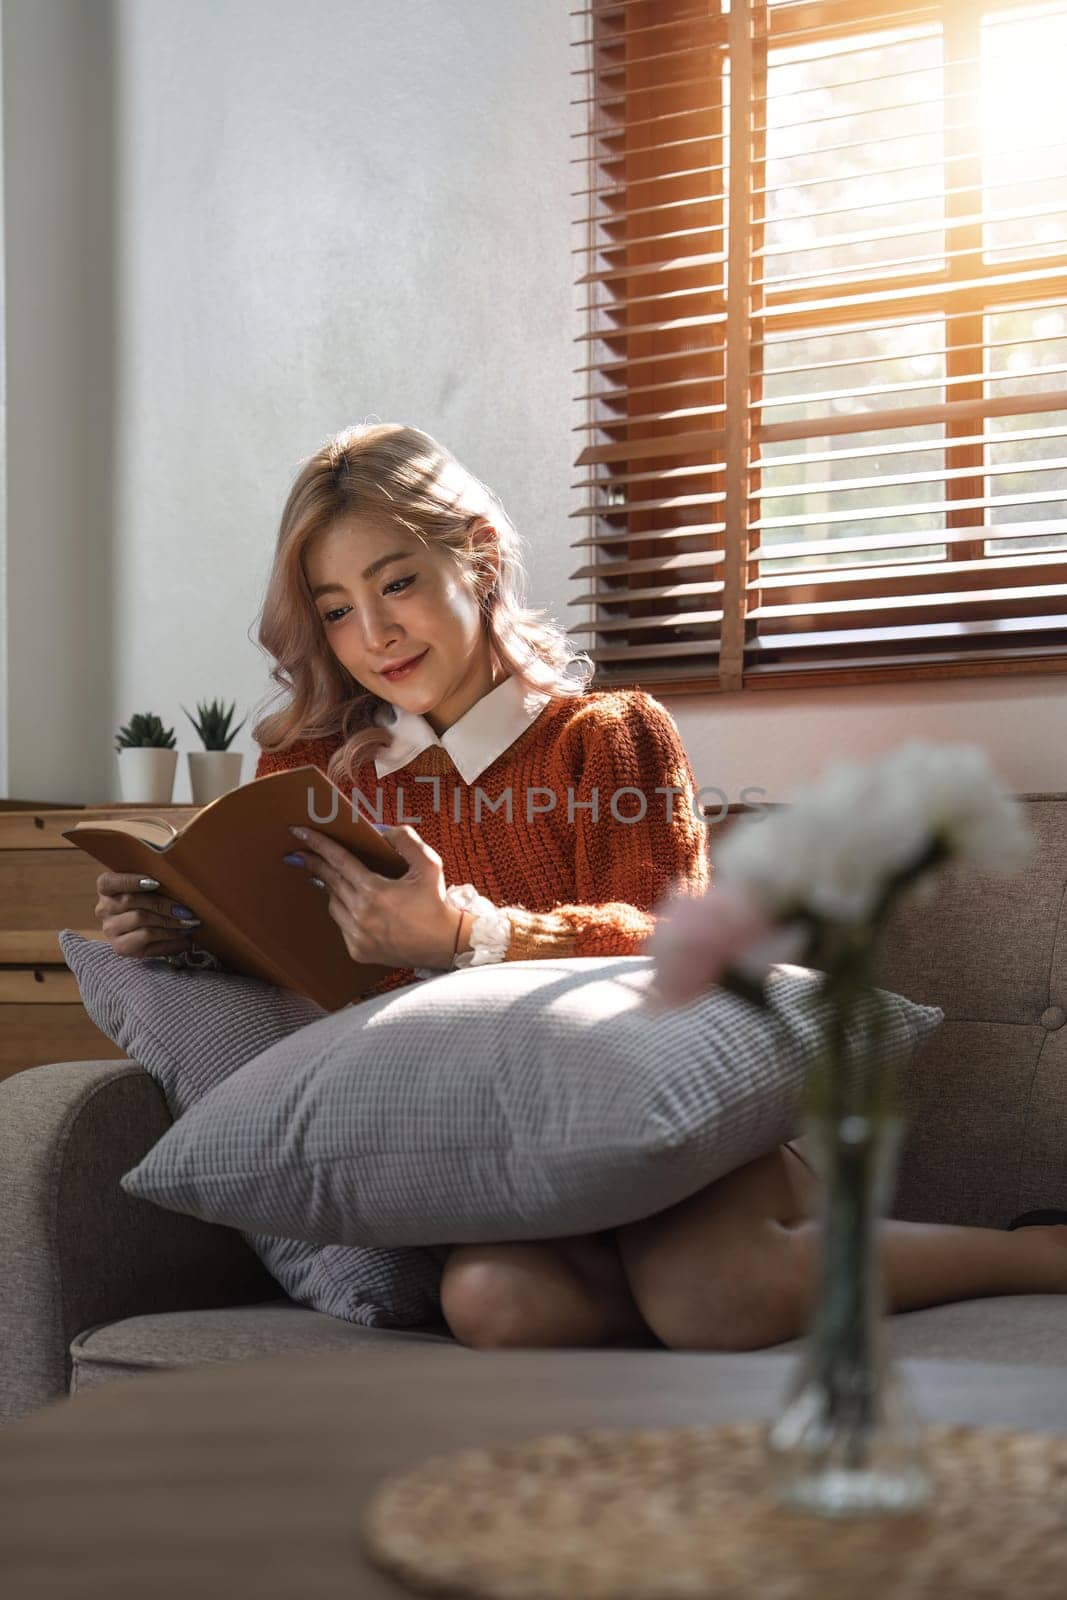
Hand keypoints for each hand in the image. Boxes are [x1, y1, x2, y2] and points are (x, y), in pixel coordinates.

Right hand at [93, 872, 201, 959]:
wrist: (142, 927)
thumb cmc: (149, 899)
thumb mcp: (147, 885)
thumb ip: (154, 879)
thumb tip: (178, 879)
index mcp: (106, 888)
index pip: (109, 882)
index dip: (132, 881)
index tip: (156, 882)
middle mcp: (103, 909)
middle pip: (132, 902)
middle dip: (164, 905)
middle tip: (187, 910)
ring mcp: (110, 929)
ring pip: (141, 921)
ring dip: (170, 922)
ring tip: (189, 922)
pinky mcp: (121, 947)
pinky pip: (147, 940)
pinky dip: (169, 938)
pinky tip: (183, 936)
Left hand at [289, 825, 461, 970]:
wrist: (445, 944)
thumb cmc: (436, 902)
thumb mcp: (428, 864)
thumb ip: (405, 841)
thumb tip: (380, 831)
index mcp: (374, 891)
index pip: (338, 860)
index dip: (317, 844)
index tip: (299, 832)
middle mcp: (361, 914)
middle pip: (329, 880)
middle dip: (313, 863)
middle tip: (299, 852)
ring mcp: (357, 935)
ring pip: (332, 903)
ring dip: (331, 888)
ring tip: (332, 877)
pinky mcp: (358, 951)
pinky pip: (341, 925)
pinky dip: (344, 912)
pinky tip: (353, 906)